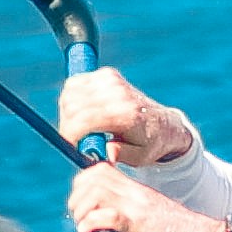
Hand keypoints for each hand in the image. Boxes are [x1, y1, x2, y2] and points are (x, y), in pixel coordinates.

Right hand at [57, 66, 191, 167]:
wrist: (163, 124)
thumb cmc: (149, 144)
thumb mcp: (140, 157)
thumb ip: (121, 154)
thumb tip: (108, 154)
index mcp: (126, 115)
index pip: (84, 119)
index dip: (69, 134)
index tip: (72, 146)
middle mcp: (118, 94)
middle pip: (72, 105)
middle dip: (67, 125)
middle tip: (76, 139)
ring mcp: (112, 80)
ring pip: (69, 94)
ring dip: (68, 112)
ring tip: (82, 127)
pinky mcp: (107, 75)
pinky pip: (74, 84)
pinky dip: (72, 99)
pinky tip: (85, 112)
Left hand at [65, 163, 231, 231]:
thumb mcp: (150, 217)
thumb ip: (130, 214)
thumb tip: (107, 223)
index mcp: (136, 191)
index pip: (99, 170)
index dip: (83, 184)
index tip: (82, 205)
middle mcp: (134, 194)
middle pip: (92, 176)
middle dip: (77, 197)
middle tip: (81, 217)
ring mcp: (136, 208)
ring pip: (96, 191)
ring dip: (82, 209)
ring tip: (86, 226)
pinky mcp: (138, 226)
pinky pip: (108, 215)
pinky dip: (91, 223)